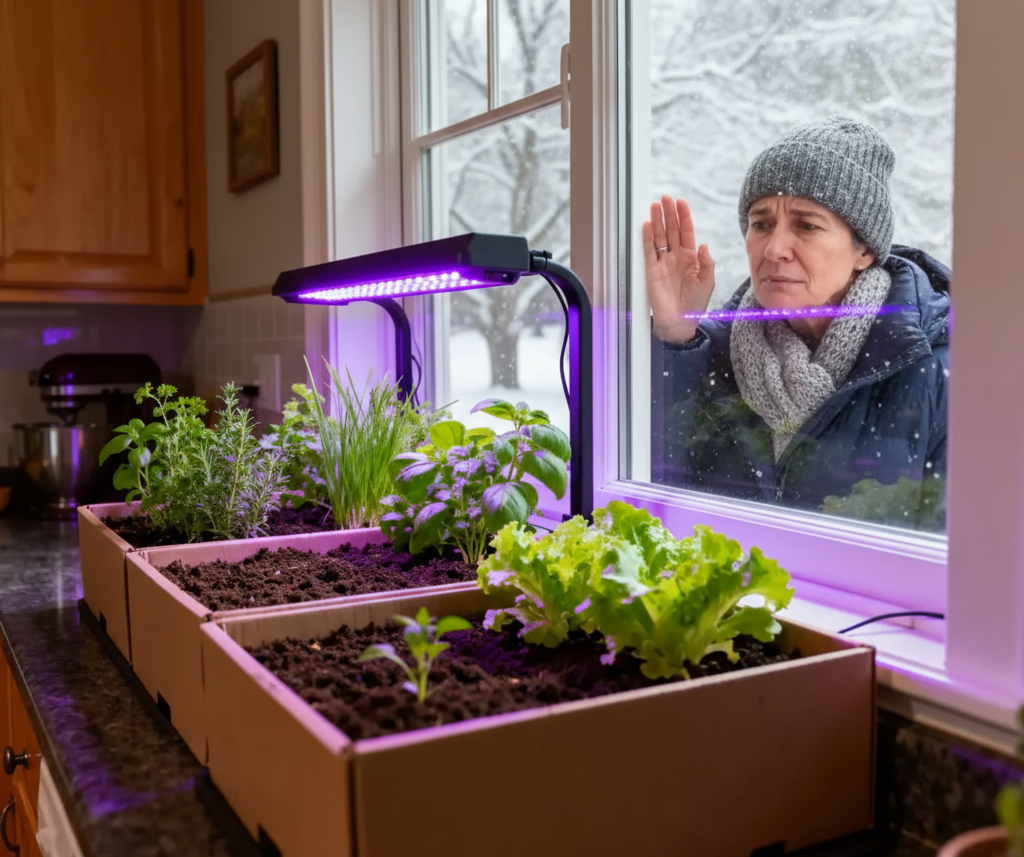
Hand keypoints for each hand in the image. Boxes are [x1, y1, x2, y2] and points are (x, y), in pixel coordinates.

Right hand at [642, 196, 715, 342]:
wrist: (680, 322)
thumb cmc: (695, 304)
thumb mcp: (708, 282)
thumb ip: (707, 263)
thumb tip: (704, 245)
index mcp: (691, 257)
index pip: (687, 232)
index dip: (684, 217)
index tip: (681, 202)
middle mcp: (676, 257)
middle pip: (672, 230)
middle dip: (669, 213)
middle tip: (665, 198)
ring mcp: (663, 263)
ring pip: (659, 237)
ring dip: (657, 221)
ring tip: (655, 206)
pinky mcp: (651, 271)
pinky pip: (648, 251)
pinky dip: (647, 238)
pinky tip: (647, 225)